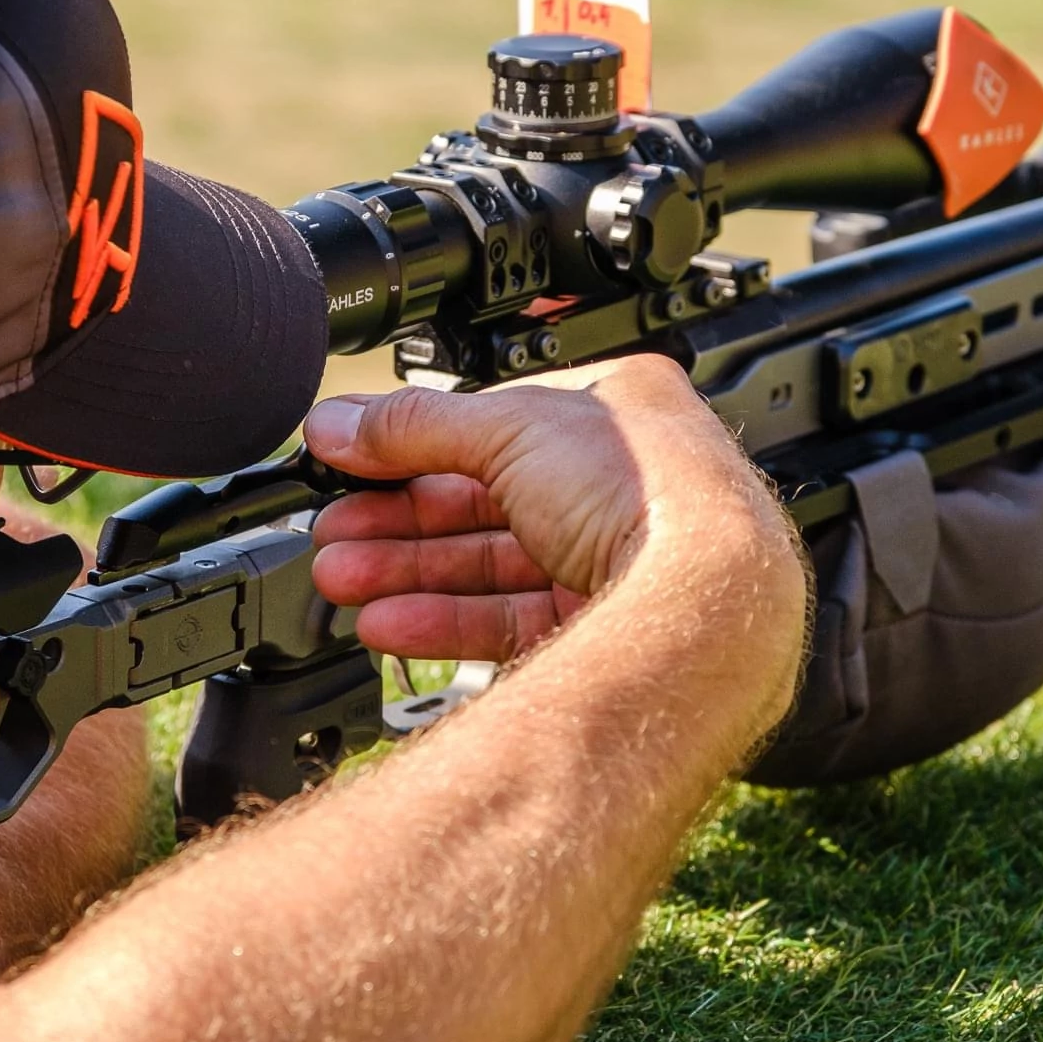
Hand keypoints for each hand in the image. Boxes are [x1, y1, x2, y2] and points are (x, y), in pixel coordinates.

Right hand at [307, 354, 788, 661]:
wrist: (709, 603)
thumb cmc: (653, 494)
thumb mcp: (509, 427)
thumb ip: (414, 426)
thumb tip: (341, 420)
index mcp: (616, 411)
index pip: (493, 427)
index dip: (415, 447)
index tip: (351, 463)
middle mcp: (622, 485)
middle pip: (486, 501)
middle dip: (398, 519)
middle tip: (333, 531)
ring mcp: (617, 561)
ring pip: (491, 565)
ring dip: (409, 572)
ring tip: (340, 580)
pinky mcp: (605, 630)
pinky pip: (508, 622)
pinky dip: (445, 622)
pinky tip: (388, 622)